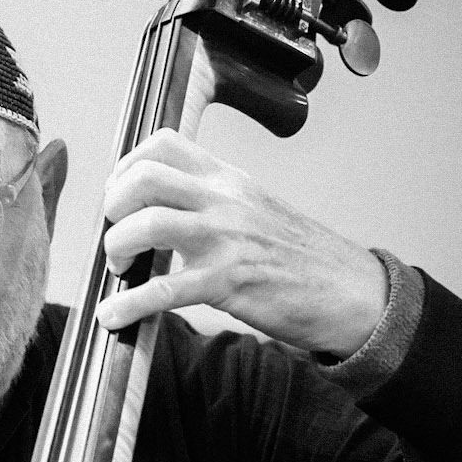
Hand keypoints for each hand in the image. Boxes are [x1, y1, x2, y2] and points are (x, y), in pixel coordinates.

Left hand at [97, 129, 388, 356]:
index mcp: (228, 179)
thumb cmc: (301, 258)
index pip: (162, 144)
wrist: (350, 290)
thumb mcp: (255, 209)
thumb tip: (161, 213)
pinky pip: (163, 290)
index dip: (125, 168)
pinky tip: (112, 317)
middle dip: (112, 207)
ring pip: (146, 225)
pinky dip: (128, 305)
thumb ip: (213, 203)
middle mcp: (224, 200)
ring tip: (120, 270)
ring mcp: (225, 239)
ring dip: (117, 249)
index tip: (118, 197)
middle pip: (143, 178)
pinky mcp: (227, 283)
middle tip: (116, 235)